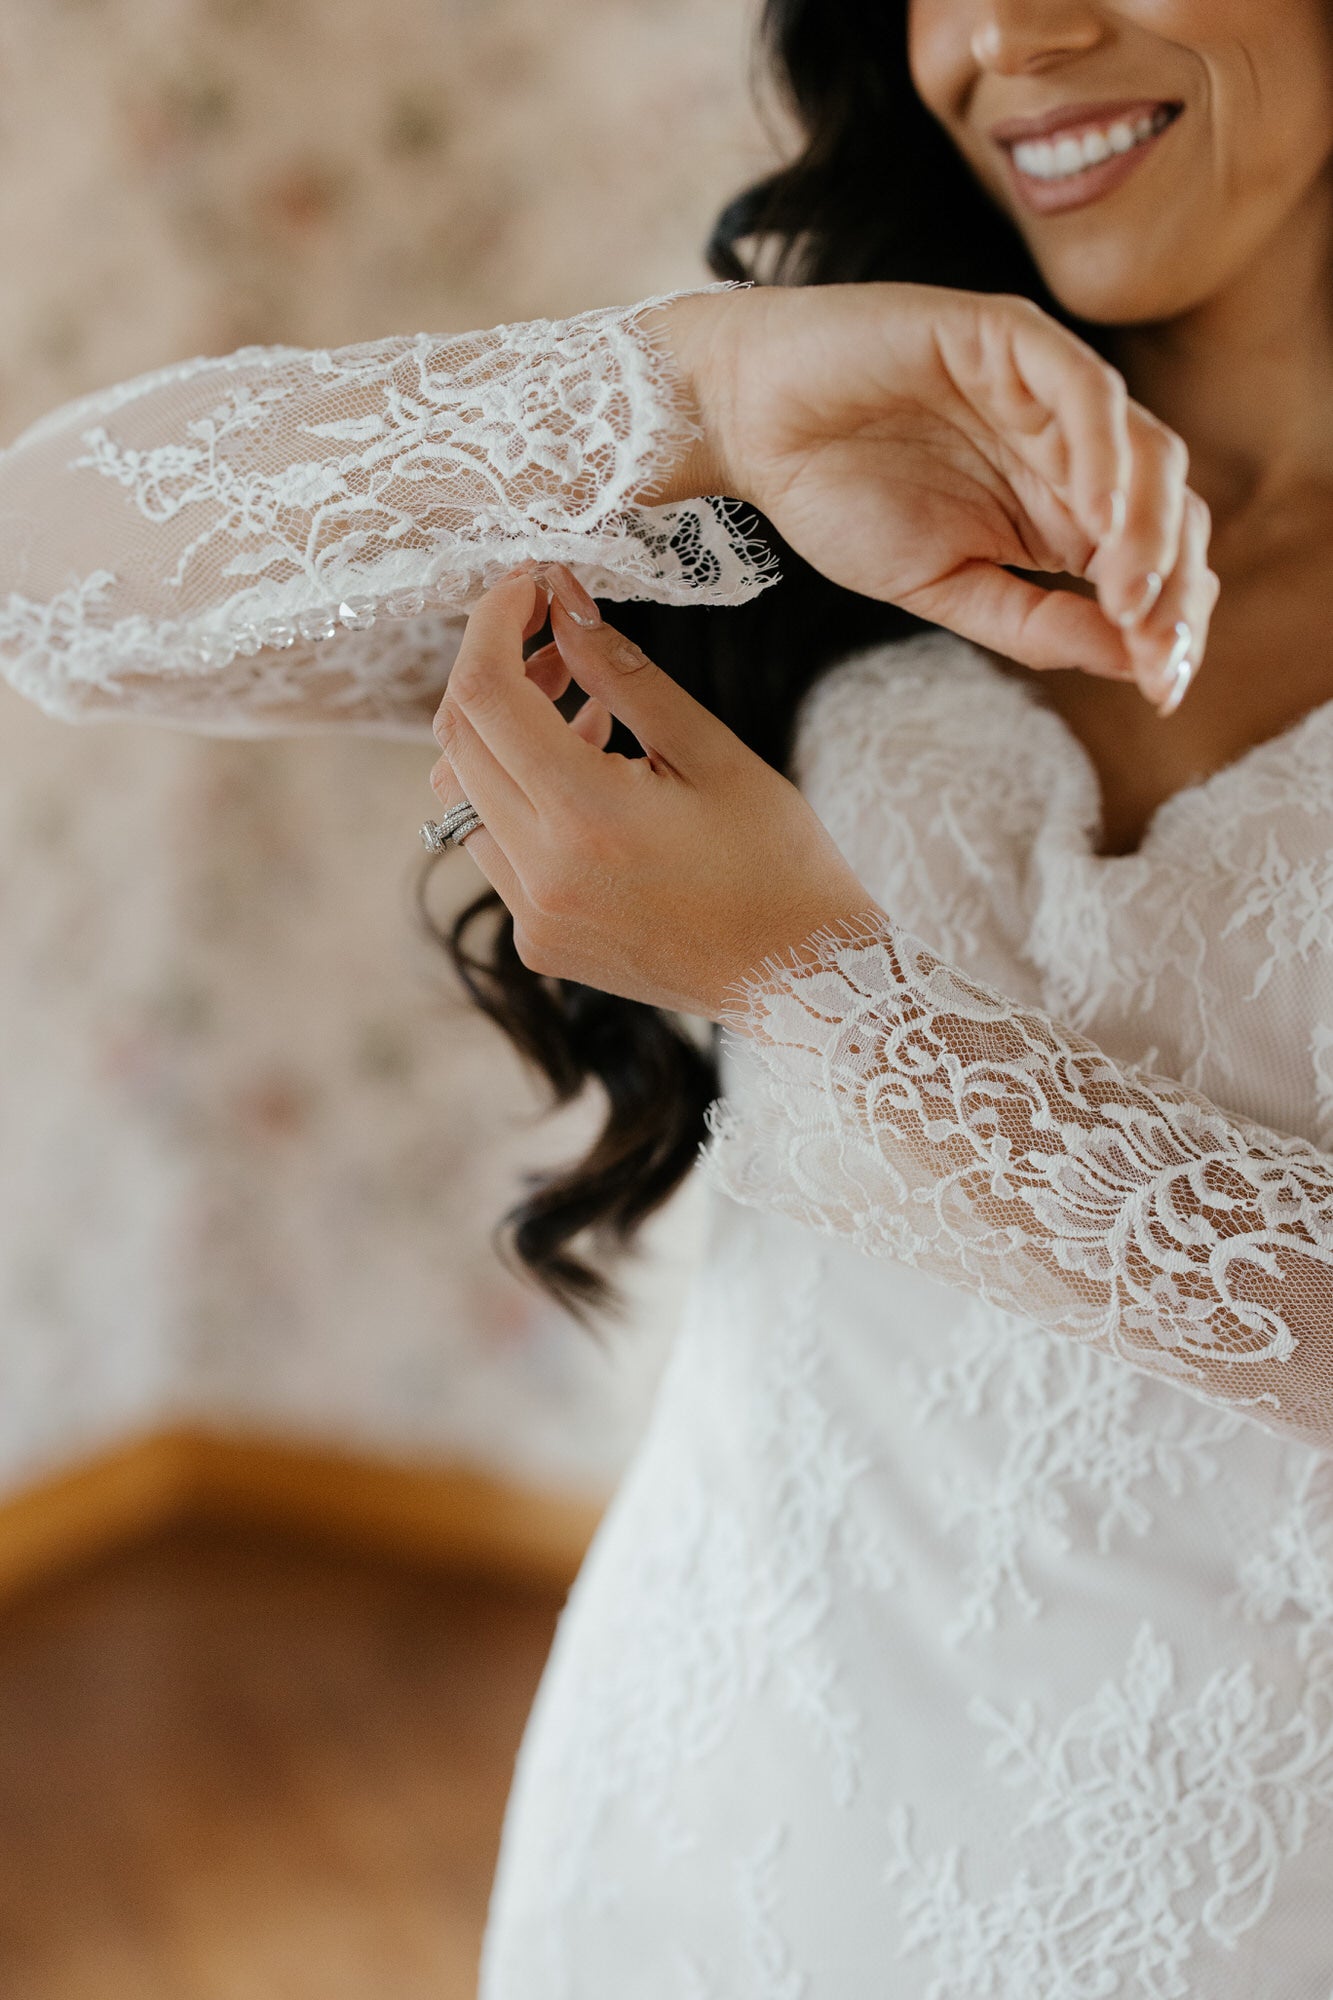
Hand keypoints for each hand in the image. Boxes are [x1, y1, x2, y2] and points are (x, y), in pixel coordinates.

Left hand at [428, 567, 882, 1022]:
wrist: (800, 978)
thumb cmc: (777, 862)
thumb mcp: (711, 750)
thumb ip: (623, 674)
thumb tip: (564, 604)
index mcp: (586, 817)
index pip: (484, 695)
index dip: (492, 624)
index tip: (527, 589)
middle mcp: (541, 874)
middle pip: (458, 741)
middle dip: (493, 671)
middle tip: (556, 642)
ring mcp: (532, 916)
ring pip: (462, 797)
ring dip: (501, 738)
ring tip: (582, 715)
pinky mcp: (538, 942)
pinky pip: (494, 848)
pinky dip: (520, 797)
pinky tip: (589, 781)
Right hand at [653, 283, 1216, 714]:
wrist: (750, 422)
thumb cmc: (836, 498)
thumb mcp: (942, 587)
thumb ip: (1033, 622)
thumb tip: (1132, 663)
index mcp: (1059, 510)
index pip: (1152, 561)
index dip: (1171, 623)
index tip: (1162, 689)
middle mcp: (1069, 450)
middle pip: (1171, 510)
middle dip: (1176, 588)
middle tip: (1157, 652)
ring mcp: (1046, 391)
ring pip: (1147, 450)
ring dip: (1153, 529)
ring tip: (1131, 597)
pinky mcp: (1009, 336)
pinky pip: (1084, 388)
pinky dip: (1105, 450)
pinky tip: (1101, 515)